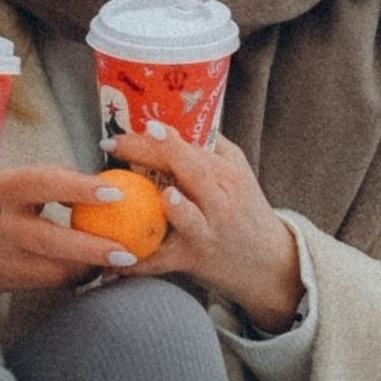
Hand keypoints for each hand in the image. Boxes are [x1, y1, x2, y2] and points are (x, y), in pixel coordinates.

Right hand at [0, 160, 148, 295]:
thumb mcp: (10, 178)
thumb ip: (49, 179)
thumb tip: (100, 182)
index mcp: (0, 186)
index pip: (44, 183)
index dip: (80, 187)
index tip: (116, 191)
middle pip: (50, 240)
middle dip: (92, 249)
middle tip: (128, 253)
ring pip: (53, 270)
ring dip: (89, 267)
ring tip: (117, 261)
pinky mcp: (3, 280)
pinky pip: (49, 282)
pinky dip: (73, 275)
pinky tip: (89, 268)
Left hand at [105, 128, 302, 331]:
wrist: (269, 262)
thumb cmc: (245, 211)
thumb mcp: (239, 174)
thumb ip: (213, 148)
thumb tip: (179, 118)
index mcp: (228, 177)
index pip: (196, 153)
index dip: (170, 139)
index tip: (146, 124)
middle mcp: (220, 203)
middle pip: (189, 174)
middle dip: (154, 155)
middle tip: (116, 143)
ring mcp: (207, 233)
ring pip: (189, 219)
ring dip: (175, 209)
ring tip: (162, 197)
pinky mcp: (192, 261)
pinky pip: (161, 261)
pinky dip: (137, 261)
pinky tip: (111, 260)